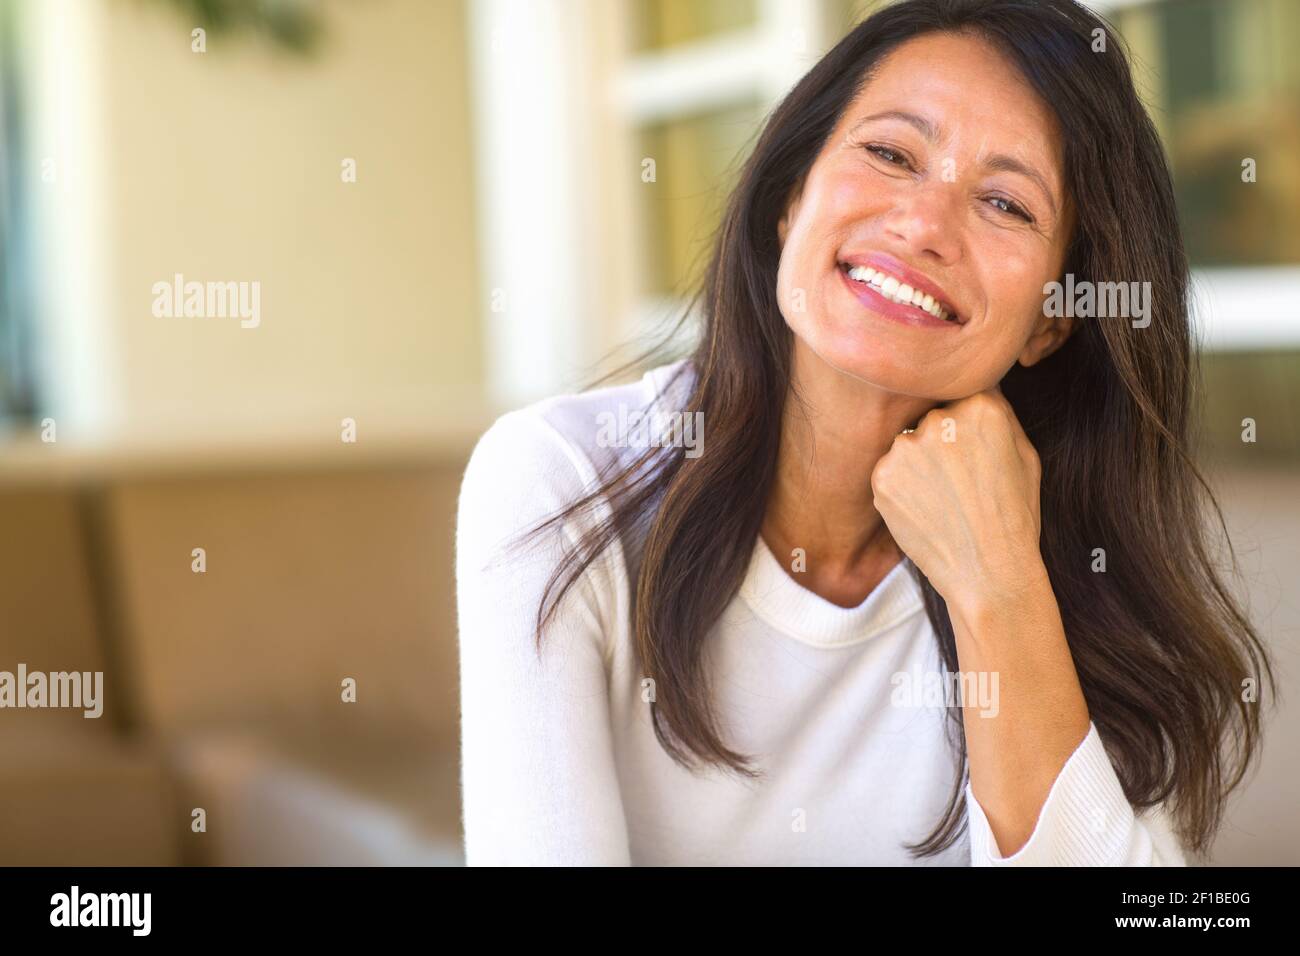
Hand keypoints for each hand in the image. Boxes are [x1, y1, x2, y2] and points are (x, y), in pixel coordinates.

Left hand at [870, 386, 1046, 614]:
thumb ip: (999, 412)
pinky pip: (889, 470)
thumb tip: (978, 381)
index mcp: (981, 406)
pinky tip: (925, 509)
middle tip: (959, 481)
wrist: (988, 572)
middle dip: (940, 440)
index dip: (966, 419)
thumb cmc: (1014, 515)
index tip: (971, 446)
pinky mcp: (882, 476)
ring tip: (943, 499)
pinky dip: (901, 486)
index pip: (960, 391)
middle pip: (930, 416)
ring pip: (907, 443)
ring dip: (918, 463)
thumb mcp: (1026, 454)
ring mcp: (906, 448)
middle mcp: (939, 419)